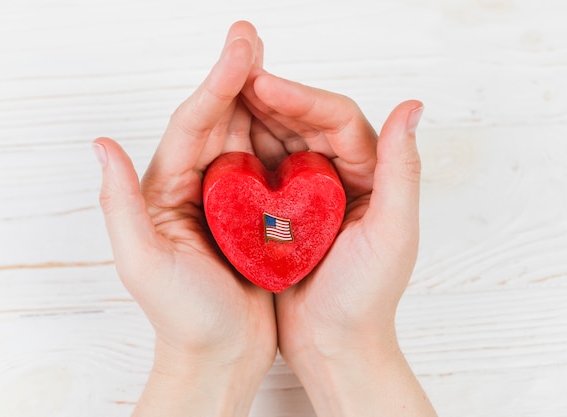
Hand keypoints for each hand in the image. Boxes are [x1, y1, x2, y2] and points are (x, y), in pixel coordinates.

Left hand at [94, 21, 275, 416]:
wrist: (220, 354)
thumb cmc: (183, 317)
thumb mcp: (142, 263)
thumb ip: (118, 202)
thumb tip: (101, 144)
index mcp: (165, 190)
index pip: (193, 125)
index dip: (217, 83)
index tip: (243, 49)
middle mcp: (193, 186)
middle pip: (217, 119)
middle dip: (237, 75)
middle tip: (252, 34)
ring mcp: (225, 197)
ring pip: (243, 136)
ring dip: (259, 98)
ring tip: (273, 61)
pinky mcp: (254, 213)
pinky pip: (267, 166)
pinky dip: (279, 138)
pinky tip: (295, 117)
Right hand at [243, 74, 436, 415]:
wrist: (332, 346)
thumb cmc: (365, 299)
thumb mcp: (393, 235)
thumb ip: (403, 169)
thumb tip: (413, 105)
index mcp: (371, 173)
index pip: (337, 118)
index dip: (300, 96)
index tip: (260, 83)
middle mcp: (340, 175)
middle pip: (304, 121)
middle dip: (269, 97)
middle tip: (231, 76)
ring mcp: (308, 193)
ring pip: (279, 141)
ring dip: (252, 119)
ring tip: (218, 99)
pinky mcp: (281, 211)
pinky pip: (260, 171)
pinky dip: (241, 154)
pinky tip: (217, 144)